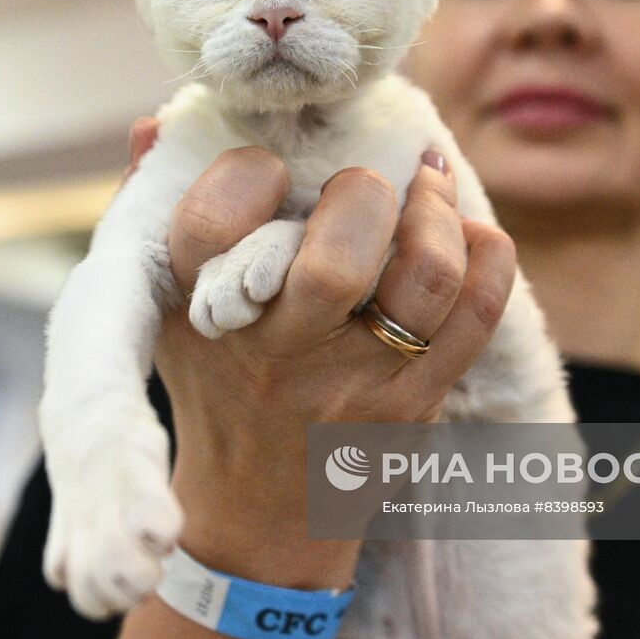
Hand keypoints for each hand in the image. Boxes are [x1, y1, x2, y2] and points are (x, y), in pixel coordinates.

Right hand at [123, 119, 516, 589]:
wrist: (260, 514)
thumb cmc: (218, 386)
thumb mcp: (167, 310)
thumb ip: (157, 213)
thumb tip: (152, 124)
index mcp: (207, 316)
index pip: (212, 227)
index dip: (243, 176)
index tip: (268, 167)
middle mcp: (280, 352)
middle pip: (337, 261)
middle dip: (362, 193)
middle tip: (364, 183)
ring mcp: (356, 383)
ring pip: (427, 278)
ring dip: (437, 214)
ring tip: (428, 187)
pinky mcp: (416, 404)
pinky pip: (478, 314)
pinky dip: (487, 254)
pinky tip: (468, 233)